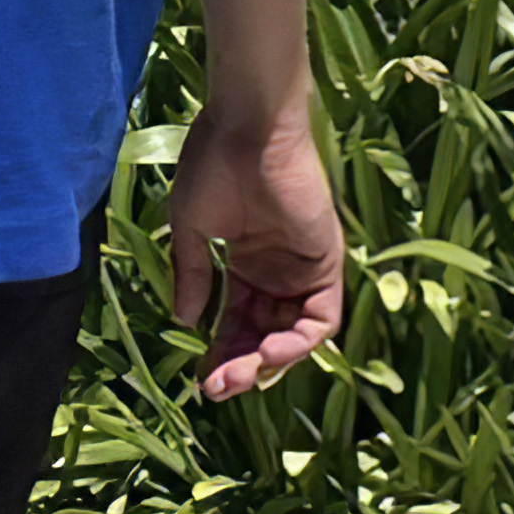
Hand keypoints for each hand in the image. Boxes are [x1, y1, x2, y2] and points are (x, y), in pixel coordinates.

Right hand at [167, 105, 344, 401]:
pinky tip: (268, 349)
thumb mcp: (192, 226)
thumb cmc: (213, 163)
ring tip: (239, 373)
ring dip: (268, 363)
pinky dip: (299, 343)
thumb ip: (194, 274)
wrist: (246, 125)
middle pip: (264, 335)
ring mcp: (303, 266)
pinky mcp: (327, 260)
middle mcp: (276, 269)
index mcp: (244, 260)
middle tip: (215, 389)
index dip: (220, 353)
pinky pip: (322, 318)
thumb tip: (186, 322)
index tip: (199, 381)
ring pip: (293, 336)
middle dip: (240, 367)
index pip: (236, 321)